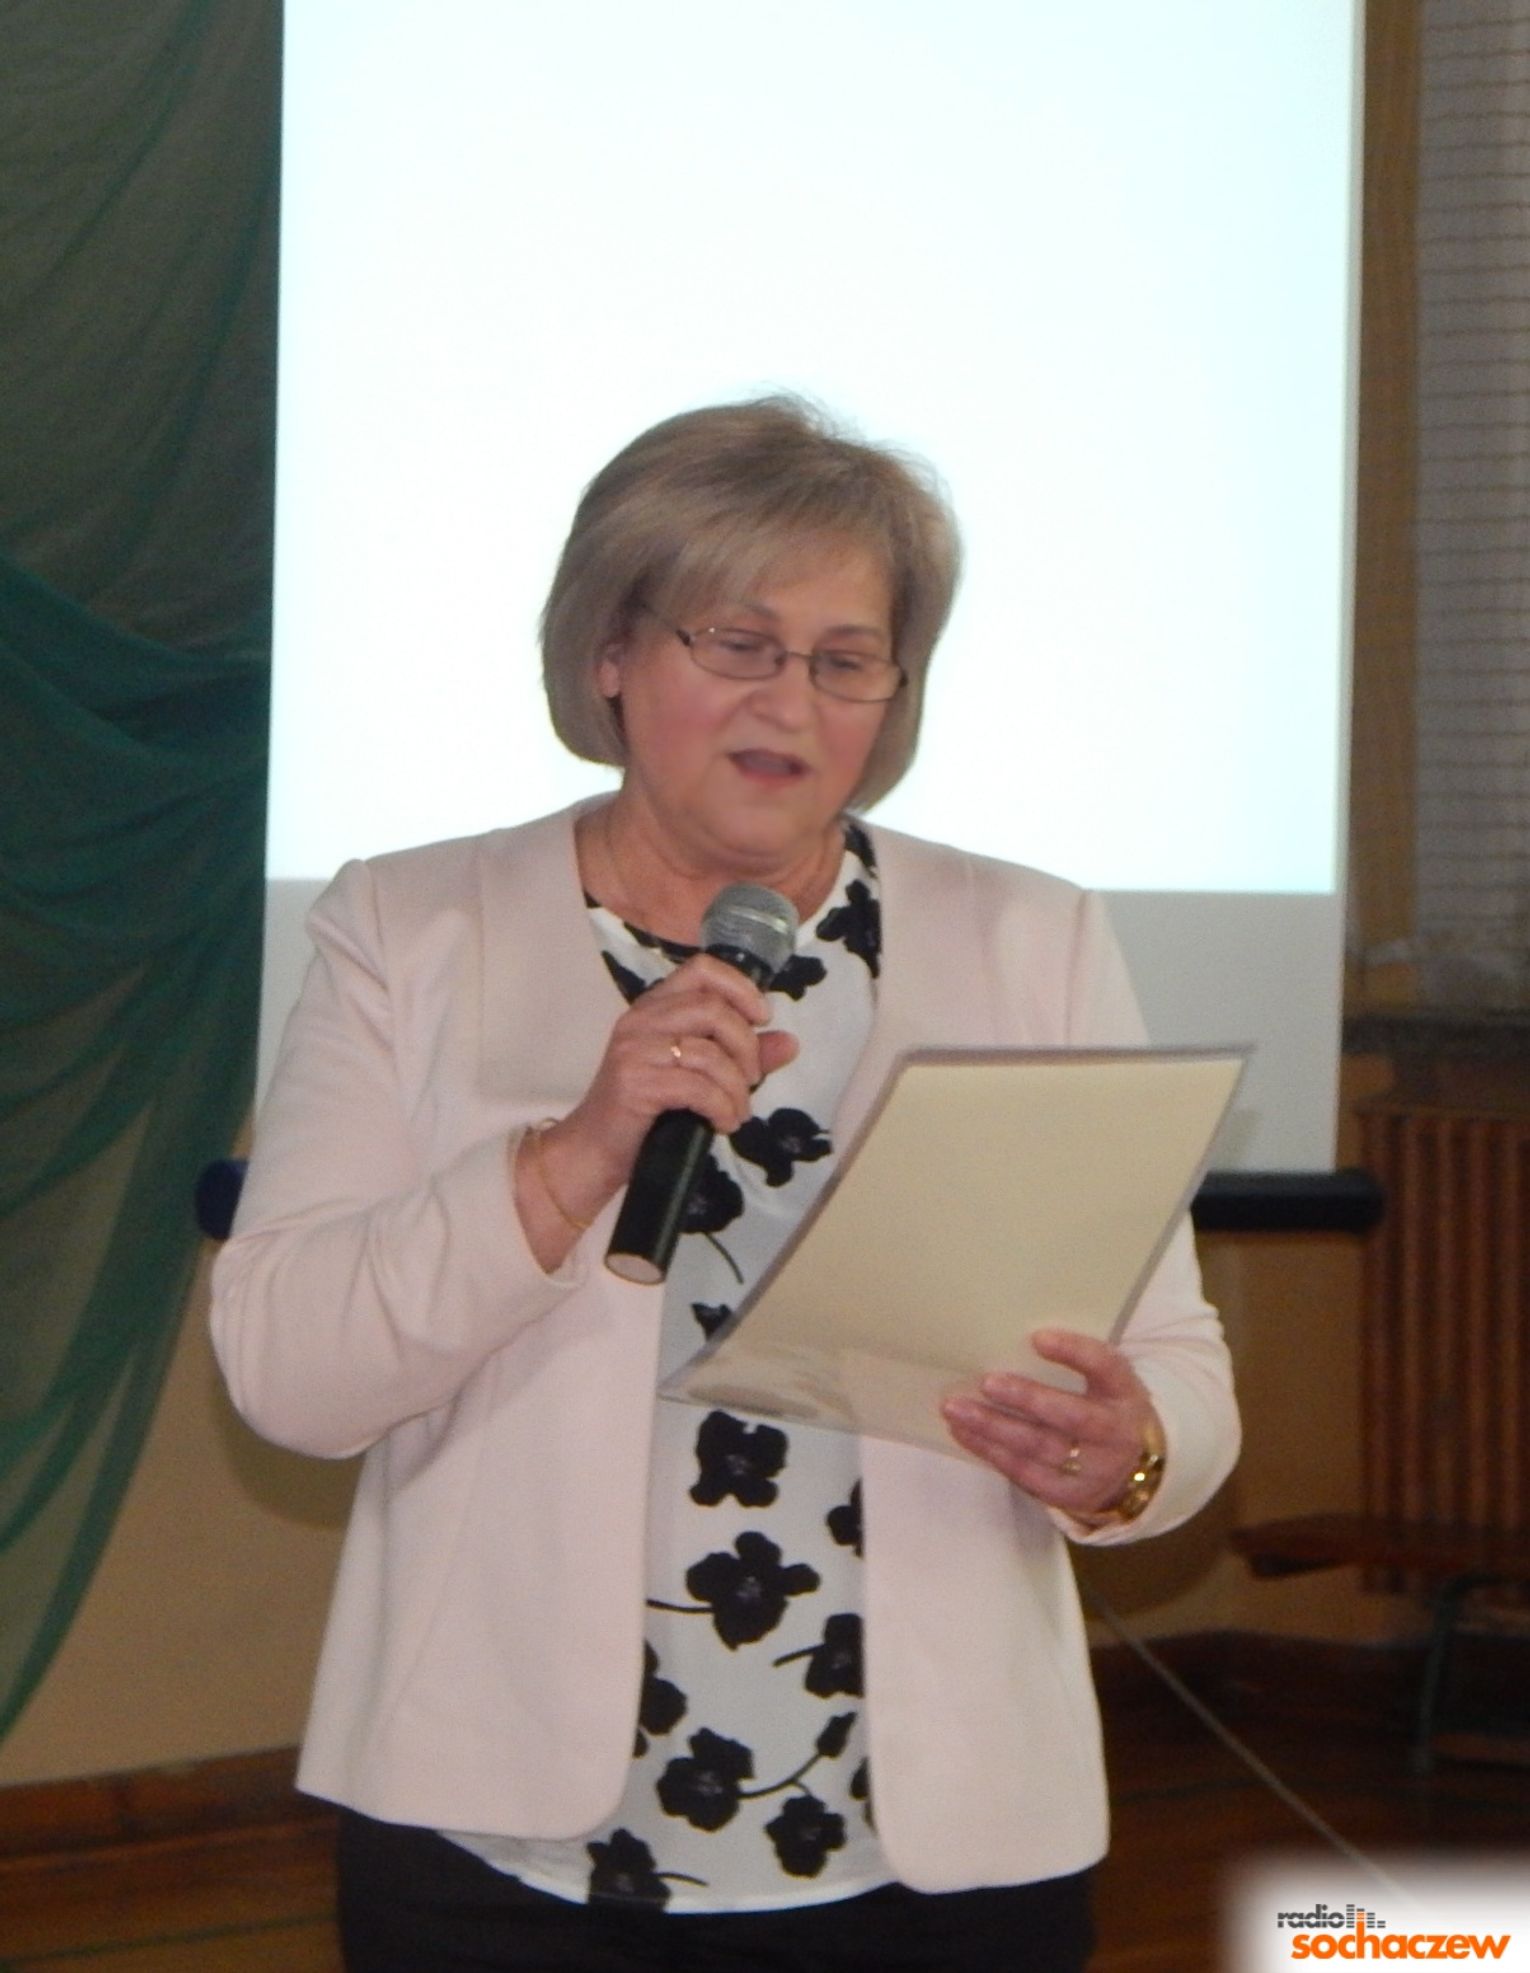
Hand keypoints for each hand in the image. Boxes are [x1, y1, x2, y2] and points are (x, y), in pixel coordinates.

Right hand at [514, 955, 797, 1258]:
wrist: (594, 1152)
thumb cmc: (646, 1112)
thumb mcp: (698, 1076)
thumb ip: (740, 1056)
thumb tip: (790, 1042)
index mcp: (654, 1007)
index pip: (701, 969)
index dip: (740, 987)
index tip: (762, 1017)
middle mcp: (640, 1019)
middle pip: (713, 1009)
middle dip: (746, 1046)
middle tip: (752, 1080)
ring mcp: (633, 1049)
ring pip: (708, 1052)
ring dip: (736, 1088)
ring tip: (737, 1112)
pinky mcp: (634, 1082)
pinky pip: (697, 1087)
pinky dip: (722, 1107)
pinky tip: (723, 1124)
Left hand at [940, 1328, 1160, 1518]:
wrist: (1135, 1474)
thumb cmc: (1105, 1410)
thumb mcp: (1106, 1385)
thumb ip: (1076, 1364)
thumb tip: (1011, 1337)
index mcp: (1125, 1393)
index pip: (1106, 1367)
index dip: (1074, 1352)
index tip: (1037, 1338)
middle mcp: (1114, 1433)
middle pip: (1070, 1415)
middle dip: (1025, 1398)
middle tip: (986, 1382)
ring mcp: (1092, 1469)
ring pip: (1037, 1447)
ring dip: (991, 1426)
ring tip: (955, 1408)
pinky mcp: (1067, 1495)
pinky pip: (1023, 1472)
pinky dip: (989, 1451)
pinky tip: (964, 1432)